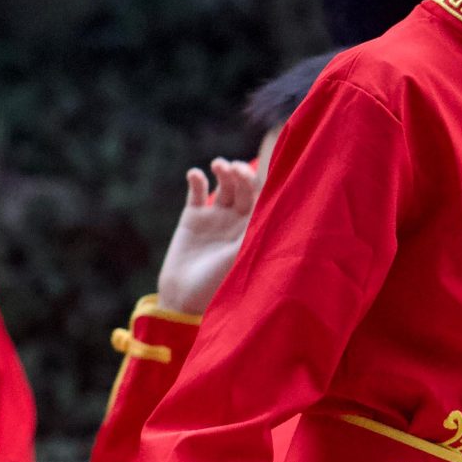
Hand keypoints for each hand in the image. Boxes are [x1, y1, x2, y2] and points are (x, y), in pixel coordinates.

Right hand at [155, 159, 262, 315]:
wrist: (184, 296)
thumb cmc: (218, 281)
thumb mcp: (240, 256)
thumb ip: (254, 233)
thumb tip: (277, 210)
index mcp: (253, 229)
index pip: (262, 198)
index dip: (259, 183)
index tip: (254, 175)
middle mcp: (237, 220)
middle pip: (243, 188)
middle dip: (241, 175)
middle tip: (235, 169)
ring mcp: (215, 217)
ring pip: (223, 185)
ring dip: (223, 171)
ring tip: (219, 165)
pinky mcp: (193, 217)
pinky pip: (196, 192)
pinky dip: (196, 179)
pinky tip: (195, 174)